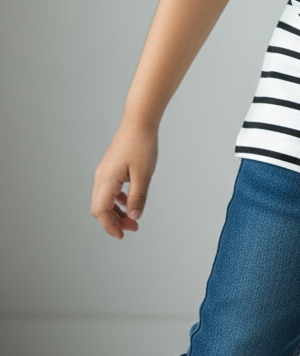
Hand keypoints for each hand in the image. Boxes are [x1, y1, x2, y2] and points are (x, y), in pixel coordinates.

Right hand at [91, 123, 157, 238]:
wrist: (139, 121)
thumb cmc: (142, 145)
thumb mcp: (143, 175)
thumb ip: (138, 198)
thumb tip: (133, 218)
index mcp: (106, 181)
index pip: (101, 212)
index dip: (111, 227)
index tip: (123, 235)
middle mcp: (101, 177)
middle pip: (99, 208)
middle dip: (114, 221)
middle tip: (132, 227)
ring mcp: (104, 171)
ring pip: (103, 199)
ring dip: (116, 211)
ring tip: (133, 216)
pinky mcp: (110, 167)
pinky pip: (108, 189)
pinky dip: (117, 199)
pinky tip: (129, 200)